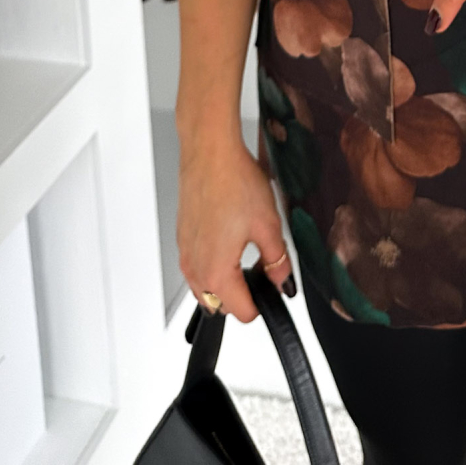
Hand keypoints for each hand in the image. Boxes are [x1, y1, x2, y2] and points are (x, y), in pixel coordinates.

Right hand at [177, 129, 296, 322]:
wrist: (210, 153)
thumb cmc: (233, 182)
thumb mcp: (268, 225)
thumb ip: (277, 261)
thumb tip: (283, 280)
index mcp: (216, 273)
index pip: (242, 313)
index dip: (263, 303)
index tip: (274, 284)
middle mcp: (194, 268)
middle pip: (221, 303)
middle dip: (244, 293)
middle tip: (264, 265)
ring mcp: (185, 253)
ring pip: (206, 286)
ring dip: (226, 279)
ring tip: (247, 248)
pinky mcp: (182, 237)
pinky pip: (197, 264)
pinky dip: (213, 261)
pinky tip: (230, 234)